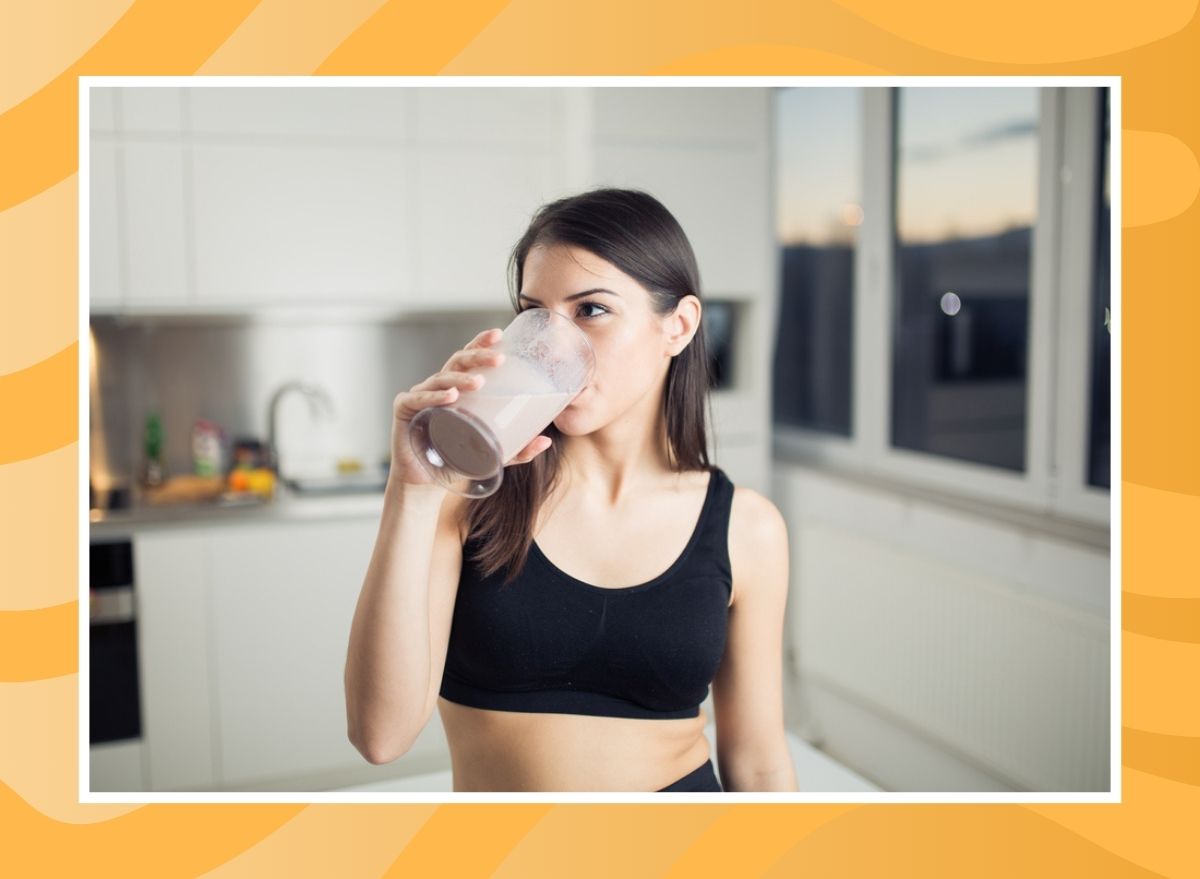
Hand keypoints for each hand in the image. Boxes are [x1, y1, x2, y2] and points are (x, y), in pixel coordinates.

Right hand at [389, 327, 552, 488]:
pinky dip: (434, 397)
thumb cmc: (455, 460)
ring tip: (479, 382)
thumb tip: (546, 441)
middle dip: (478, 356)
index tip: (499, 333)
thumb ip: (517, 448)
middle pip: (457, 362)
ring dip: (460, 379)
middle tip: (498, 359)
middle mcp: (438, 387)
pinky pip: (419, 399)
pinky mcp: (405, 410)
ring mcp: (420, 396)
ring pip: (440, 378)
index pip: (469, 359)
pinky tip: (450, 398)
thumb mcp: (492, 454)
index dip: (481, 343)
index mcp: (456, 388)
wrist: (424, 483)